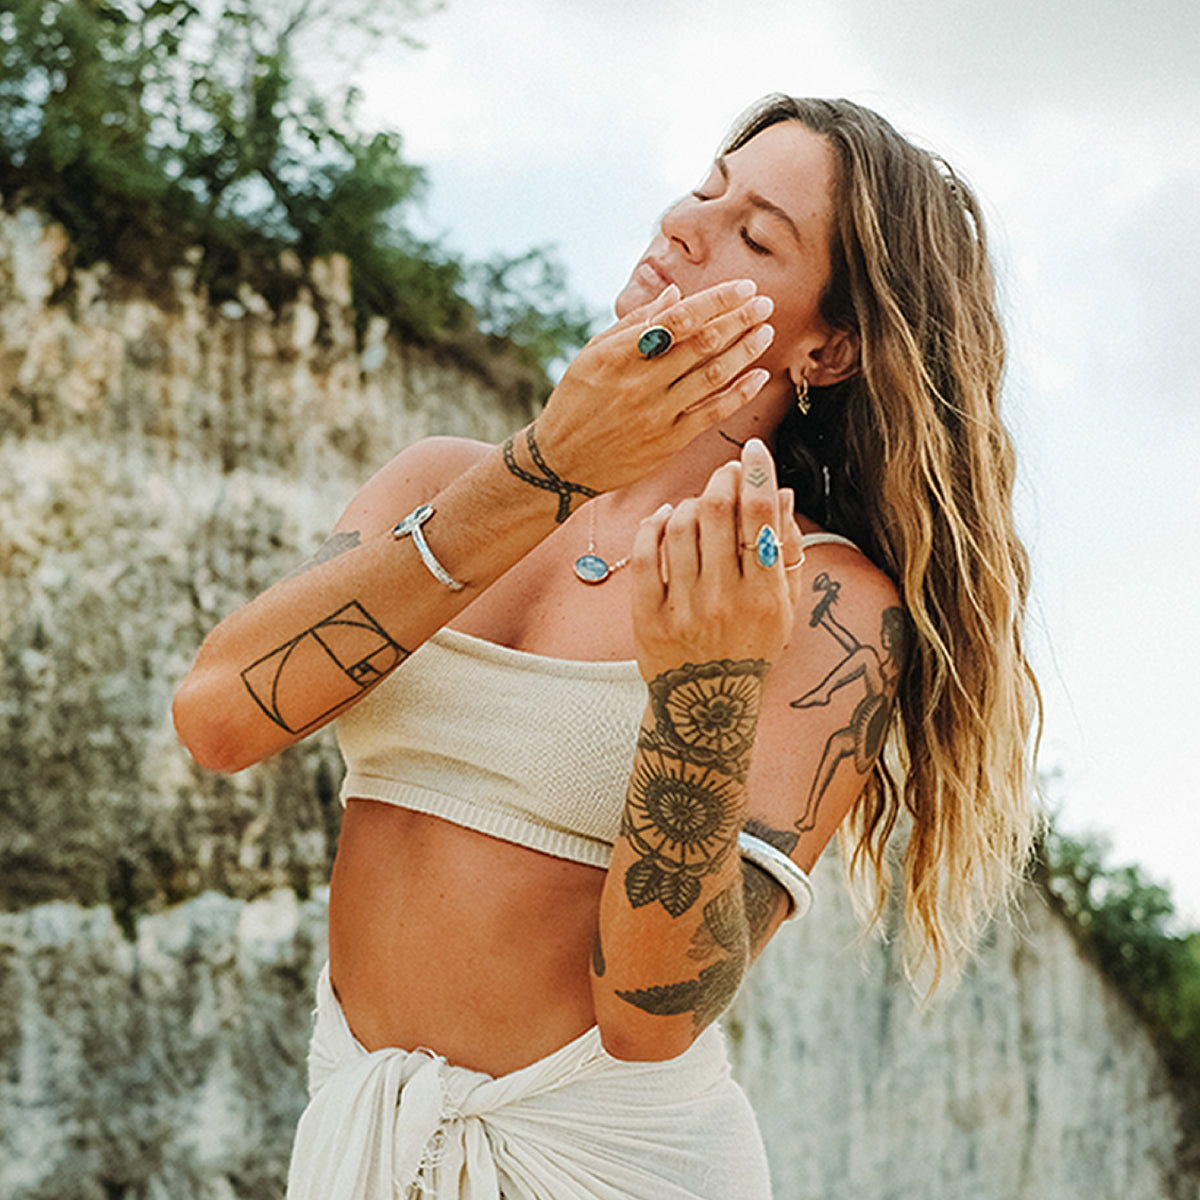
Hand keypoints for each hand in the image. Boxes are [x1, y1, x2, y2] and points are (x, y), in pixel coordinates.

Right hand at [534, 281, 775, 493]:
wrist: (563, 462)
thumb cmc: (576, 402)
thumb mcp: (593, 354)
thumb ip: (634, 324)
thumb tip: (676, 294)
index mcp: (618, 355)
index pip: (678, 319)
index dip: (716, 301)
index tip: (743, 287)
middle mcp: (640, 383)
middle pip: (702, 344)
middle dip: (738, 320)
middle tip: (765, 303)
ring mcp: (657, 415)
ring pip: (713, 376)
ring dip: (745, 351)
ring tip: (766, 331)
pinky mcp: (669, 442)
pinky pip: (712, 414)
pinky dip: (740, 393)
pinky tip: (760, 376)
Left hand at [630, 439, 803, 680]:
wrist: (708, 705)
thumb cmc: (752, 646)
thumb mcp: (785, 606)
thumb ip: (787, 551)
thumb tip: (782, 493)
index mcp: (766, 596)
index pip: (761, 520)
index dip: (758, 476)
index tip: (753, 451)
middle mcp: (726, 601)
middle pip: (717, 514)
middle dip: (721, 481)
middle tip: (725, 472)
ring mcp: (684, 610)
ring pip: (680, 528)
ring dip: (688, 503)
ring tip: (696, 504)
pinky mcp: (649, 618)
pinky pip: (645, 555)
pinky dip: (653, 525)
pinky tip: (662, 517)